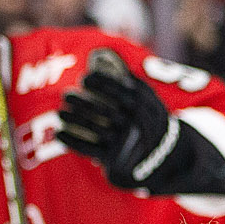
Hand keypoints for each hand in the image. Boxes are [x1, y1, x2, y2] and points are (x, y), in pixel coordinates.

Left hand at [56, 50, 179, 189]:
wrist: (165, 158)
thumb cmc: (151, 123)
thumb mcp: (153, 103)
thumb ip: (138, 86)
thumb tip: (118, 64)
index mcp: (147, 109)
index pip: (124, 93)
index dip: (104, 84)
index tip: (86, 78)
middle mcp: (138, 126)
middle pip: (107, 111)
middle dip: (84, 102)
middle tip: (66, 94)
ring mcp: (127, 144)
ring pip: (97, 129)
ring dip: (75, 120)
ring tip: (59, 112)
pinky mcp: (117, 159)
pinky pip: (91, 149)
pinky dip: (73, 142)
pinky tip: (59, 134)